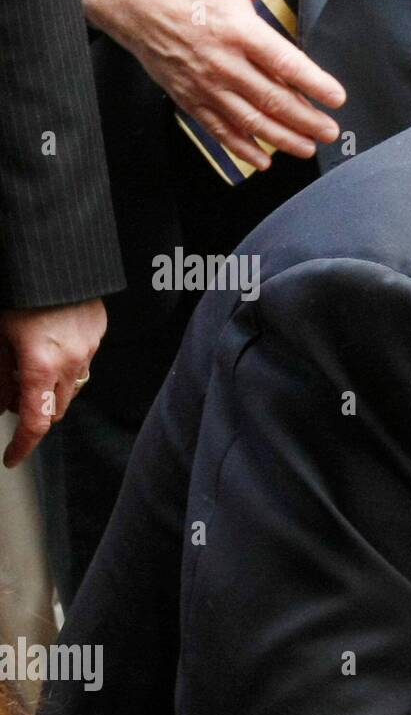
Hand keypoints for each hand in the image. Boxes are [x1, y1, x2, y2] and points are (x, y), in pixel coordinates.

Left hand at [0, 299, 105, 466]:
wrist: (54, 256)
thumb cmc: (21, 293)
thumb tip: (1, 404)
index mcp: (41, 364)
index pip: (35, 422)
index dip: (23, 445)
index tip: (11, 457)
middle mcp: (71, 362)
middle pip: (55, 410)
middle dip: (34, 411)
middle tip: (11, 393)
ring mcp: (89, 348)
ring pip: (71, 388)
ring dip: (50, 389)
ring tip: (29, 365)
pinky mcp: (97, 334)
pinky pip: (83, 362)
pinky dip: (64, 365)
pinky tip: (49, 342)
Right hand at [83, 0, 345, 168]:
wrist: (134, 1)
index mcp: (239, 29)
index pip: (284, 62)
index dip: (313, 82)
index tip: (337, 98)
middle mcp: (224, 62)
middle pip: (272, 98)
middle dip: (306, 119)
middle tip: (331, 132)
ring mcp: (206, 84)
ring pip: (250, 120)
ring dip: (282, 139)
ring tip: (308, 148)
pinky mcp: (190, 99)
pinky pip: (220, 130)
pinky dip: (242, 148)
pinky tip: (264, 160)